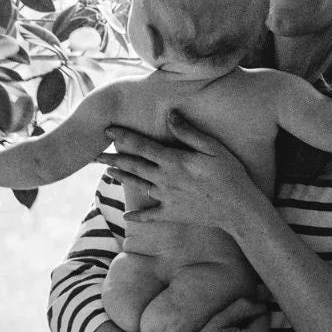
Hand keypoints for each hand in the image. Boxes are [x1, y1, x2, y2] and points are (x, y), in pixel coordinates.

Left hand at [102, 113, 254, 231]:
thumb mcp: (212, 148)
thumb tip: (170, 115)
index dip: (123, 137)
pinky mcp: (172, 213)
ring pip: (137, 186)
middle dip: (112, 158)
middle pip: (133, 166)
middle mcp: (165, 179)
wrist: (238, 209)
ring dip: (121, 178)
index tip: (107, 130)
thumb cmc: (230, 174)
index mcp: (173, 161)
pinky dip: (138, 217)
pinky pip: (150, 216)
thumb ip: (188, 132)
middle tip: (93, 154)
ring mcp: (166, 198)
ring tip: (107, 172)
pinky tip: (126, 217)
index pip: (142, 146)